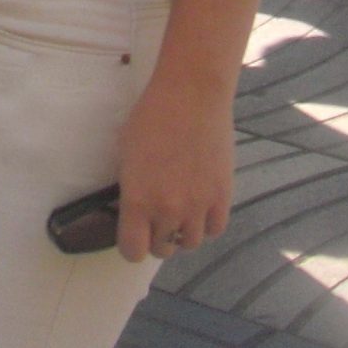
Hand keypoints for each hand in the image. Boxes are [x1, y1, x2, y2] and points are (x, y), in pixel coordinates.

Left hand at [114, 71, 233, 264]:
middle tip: (156, 218)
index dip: (131, 246)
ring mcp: (197, 206)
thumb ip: (129, 190)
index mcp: (137, 200)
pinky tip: (200, 207)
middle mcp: (167, 210)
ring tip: (180, 211)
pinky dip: (206, 223)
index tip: (134, 234)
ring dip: (182, 232)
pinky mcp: (222, 197)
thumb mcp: (126, 153)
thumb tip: (132, 211)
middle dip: (156, 236)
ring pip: (189, 243)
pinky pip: (214, 229)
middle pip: (162, 249)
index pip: (132, 251)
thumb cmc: (151, 116)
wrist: (191, 96)